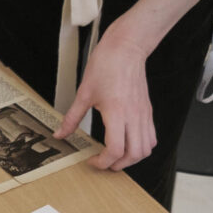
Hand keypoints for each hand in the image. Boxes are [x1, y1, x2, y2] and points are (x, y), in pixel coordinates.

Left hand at [54, 30, 155, 170]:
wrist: (126, 48)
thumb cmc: (106, 65)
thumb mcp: (84, 93)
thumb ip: (72, 118)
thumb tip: (61, 134)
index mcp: (117, 113)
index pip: (115, 149)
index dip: (103, 161)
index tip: (92, 161)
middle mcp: (134, 116)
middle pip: (134, 154)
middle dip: (118, 165)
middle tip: (104, 162)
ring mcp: (143, 114)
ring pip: (146, 148)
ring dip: (132, 158)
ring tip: (116, 156)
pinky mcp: (147, 111)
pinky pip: (151, 137)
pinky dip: (142, 147)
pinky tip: (128, 142)